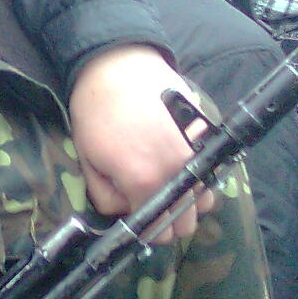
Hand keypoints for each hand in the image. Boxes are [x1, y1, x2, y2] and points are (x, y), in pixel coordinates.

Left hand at [68, 45, 214, 241]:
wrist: (118, 66)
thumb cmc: (95, 112)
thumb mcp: (88, 161)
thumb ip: (106, 198)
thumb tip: (126, 212)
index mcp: (145, 182)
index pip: (159, 232)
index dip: (147, 232)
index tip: (138, 221)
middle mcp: (178, 172)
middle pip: (187, 223)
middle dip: (169, 220)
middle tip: (150, 202)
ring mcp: (197, 153)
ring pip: (205, 199)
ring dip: (187, 200)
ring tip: (165, 182)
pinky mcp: (206, 136)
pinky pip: (210, 171)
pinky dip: (198, 175)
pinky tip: (177, 161)